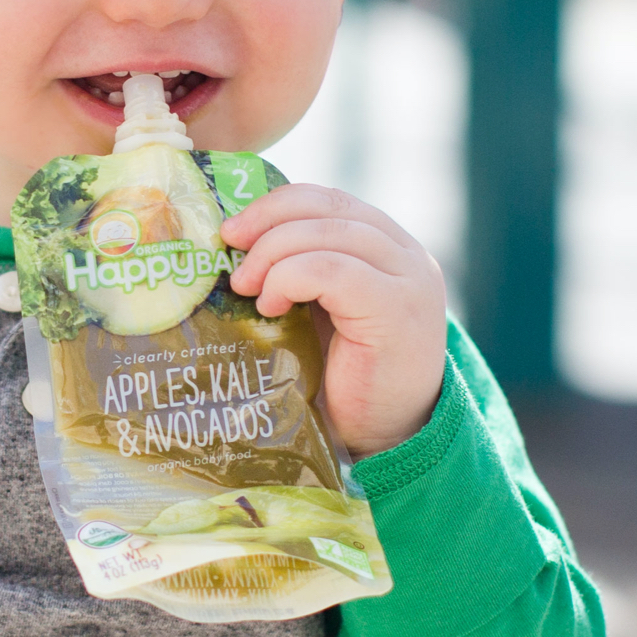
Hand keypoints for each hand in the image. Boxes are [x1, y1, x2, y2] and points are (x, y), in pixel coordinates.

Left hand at [221, 183, 446, 457]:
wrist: (386, 438)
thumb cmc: (342, 378)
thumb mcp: (319, 310)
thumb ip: (299, 269)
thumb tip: (231, 240)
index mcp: (388, 246)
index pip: (328, 199)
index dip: (275, 205)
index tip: (232, 229)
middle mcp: (406, 255)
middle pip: (327, 207)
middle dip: (267, 223)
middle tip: (228, 250)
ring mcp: (408, 280)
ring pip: (327, 234)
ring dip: (272, 254)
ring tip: (246, 287)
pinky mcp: (397, 310)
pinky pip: (332, 270)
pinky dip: (290, 279)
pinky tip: (271, 307)